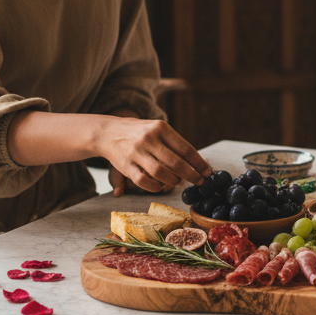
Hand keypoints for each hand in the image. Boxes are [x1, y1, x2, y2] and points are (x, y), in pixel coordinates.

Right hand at [91, 116, 210, 196]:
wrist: (107, 132)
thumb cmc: (139, 132)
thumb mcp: (157, 129)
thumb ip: (174, 143)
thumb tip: (197, 163)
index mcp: (160, 128)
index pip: (185, 148)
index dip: (199, 163)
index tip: (207, 171)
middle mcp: (149, 139)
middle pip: (176, 163)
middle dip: (191, 175)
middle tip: (198, 181)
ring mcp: (136, 152)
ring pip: (162, 174)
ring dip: (174, 181)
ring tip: (178, 182)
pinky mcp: (126, 166)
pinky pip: (145, 182)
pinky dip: (157, 187)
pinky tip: (161, 185)